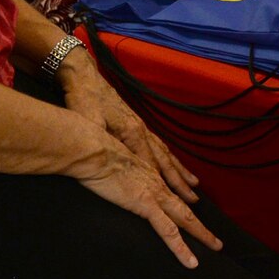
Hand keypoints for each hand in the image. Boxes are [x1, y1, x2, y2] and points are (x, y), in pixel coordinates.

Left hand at [57, 52, 198, 203]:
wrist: (85, 78)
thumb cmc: (83, 100)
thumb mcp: (86, 119)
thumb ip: (99, 138)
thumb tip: (110, 155)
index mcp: (131, 132)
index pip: (150, 163)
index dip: (163, 183)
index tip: (175, 201)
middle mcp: (142, 131)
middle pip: (164, 162)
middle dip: (179, 182)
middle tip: (194, 199)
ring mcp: (142, 127)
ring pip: (165, 154)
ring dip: (180, 172)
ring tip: (194, 185)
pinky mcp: (137, 125)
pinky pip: (160, 146)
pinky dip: (171, 158)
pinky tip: (175, 164)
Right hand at [73, 132, 222, 267]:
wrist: (92, 149)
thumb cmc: (94, 154)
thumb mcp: (110, 163)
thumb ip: (118, 172)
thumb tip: (111, 178)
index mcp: (149, 174)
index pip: (170, 193)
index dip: (182, 203)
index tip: (192, 209)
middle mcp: (157, 184)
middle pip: (185, 208)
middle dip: (201, 225)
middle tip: (216, 239)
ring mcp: (155, 194)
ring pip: (185, 219)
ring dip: (201, 234)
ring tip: (216, 247)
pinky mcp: (146, 204)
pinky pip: (168, 231)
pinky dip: (181, 248)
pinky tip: (191, 262)